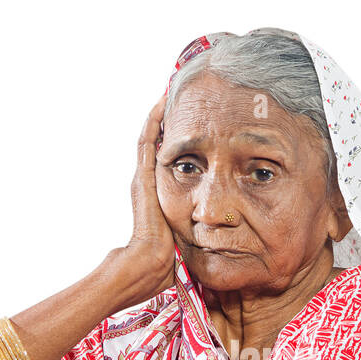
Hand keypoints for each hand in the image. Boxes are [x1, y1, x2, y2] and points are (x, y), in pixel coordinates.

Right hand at [104, 91, 177, 308]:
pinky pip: (148, 141)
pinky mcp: (143, 177)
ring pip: (151, 137)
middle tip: (181, 100)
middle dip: (169, 123)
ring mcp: (142, 179)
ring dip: (160, 115)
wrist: (148, 266)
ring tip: (170, 93)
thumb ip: (194, 230)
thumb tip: (218, 233)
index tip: (191, 127)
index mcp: (156, 197)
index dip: (177, 144)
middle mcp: (147, 184)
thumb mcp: (186, 239)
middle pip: (159, 145)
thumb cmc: (168, 262)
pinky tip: (163, 102)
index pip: (167, 163)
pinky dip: (154, 121)